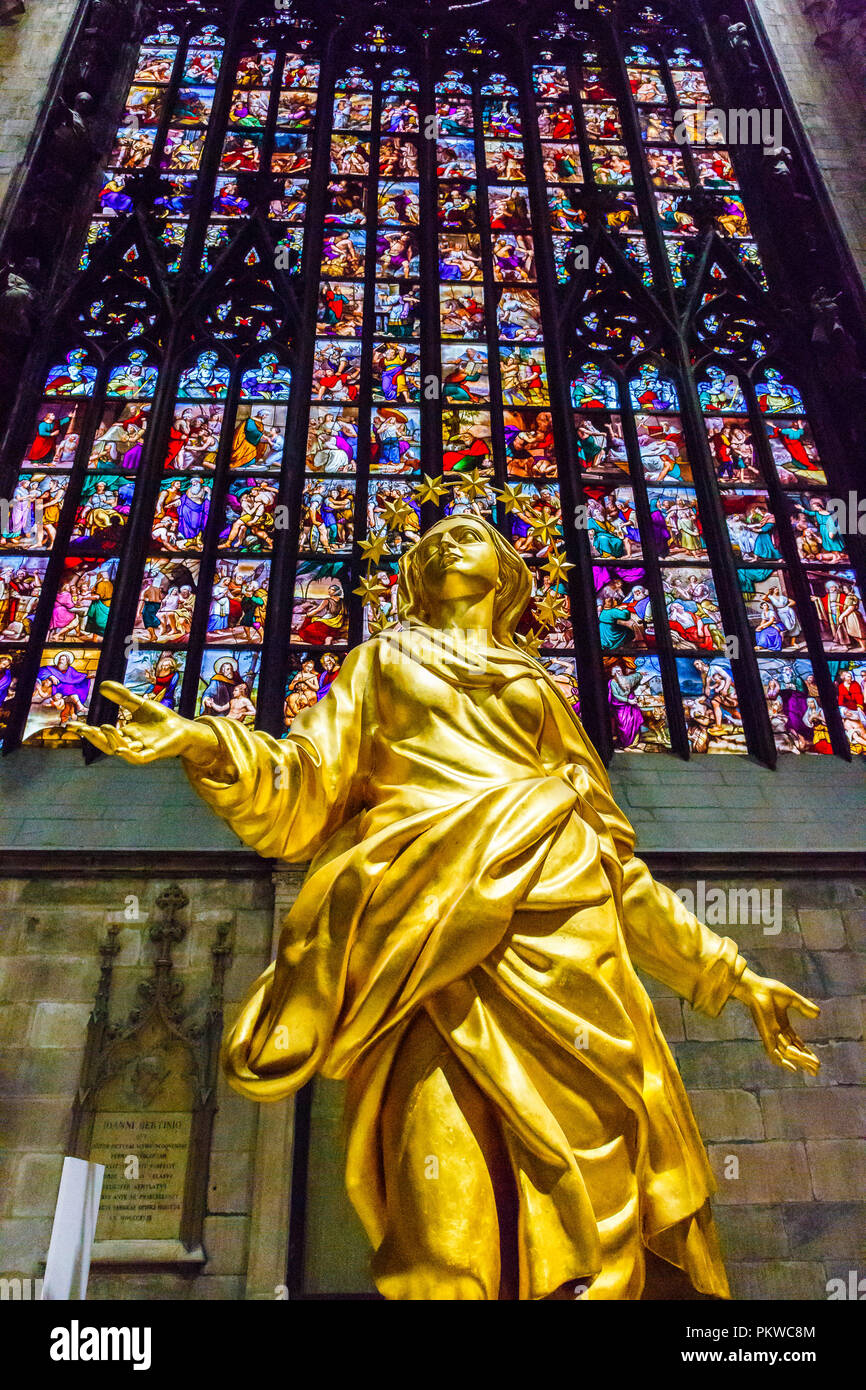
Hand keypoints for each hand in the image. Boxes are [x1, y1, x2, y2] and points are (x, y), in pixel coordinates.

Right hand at [69, 681, 221, 769]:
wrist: (184, 729)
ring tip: (103, 726)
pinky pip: (139, 759)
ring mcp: (141, 749)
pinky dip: (129, 756)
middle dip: (93, 737)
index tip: (71, 725)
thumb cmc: (162, 719)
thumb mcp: (139, 704)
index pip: (101, 734)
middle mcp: (130, 743)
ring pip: (121, 749)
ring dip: (111, 740)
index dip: (87, 730)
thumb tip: (101, 685)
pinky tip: (121, 749)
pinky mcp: (154, 753)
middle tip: (82, 729)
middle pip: (107, 744)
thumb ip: (122, 697)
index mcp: (124, 734)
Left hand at [732, 967, 819, 1074]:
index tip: (817, 1062)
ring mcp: (771, 1035)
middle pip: (794, 1051)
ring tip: (814, 1067)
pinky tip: (793, 1068)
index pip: (796, 1043)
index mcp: (782, 1025)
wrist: (756, 987)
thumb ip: (804, 1006)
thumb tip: (818, 1014)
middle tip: (817, 1070)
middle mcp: (777, 1033)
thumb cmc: (770, 990)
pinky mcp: (766, 1035)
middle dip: (805, 1061)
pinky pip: (774, 1052)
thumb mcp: (792, 999)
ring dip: (801, 1061)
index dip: (806, 1053)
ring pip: (788, 1053)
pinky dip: (782, 1061)